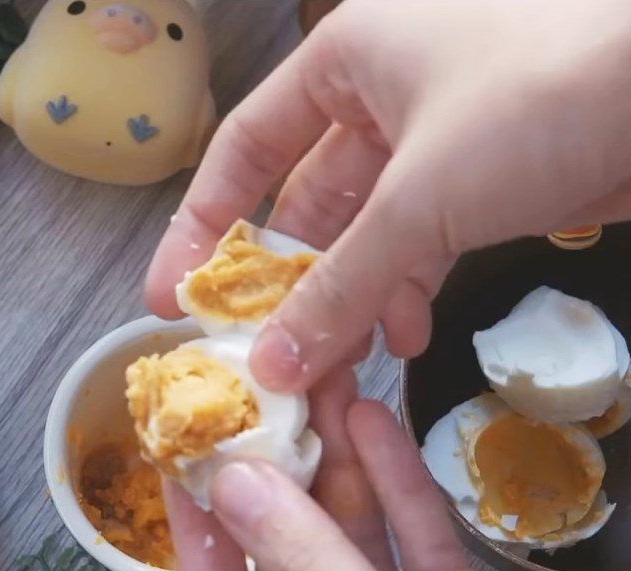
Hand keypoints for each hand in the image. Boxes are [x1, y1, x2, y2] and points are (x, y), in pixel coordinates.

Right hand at [147, 0, 630, 391]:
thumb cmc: (536, 101)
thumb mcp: (419, 200)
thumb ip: (337, 289)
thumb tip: (270, 365)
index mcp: (344, 63)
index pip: (244, 151)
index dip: (203, 227)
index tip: (174, 297)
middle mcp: (380, 97)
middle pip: (306, 207)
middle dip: (288, 288)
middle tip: (261, 358)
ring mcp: (433, 143)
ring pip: (364, 237)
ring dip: (348, 303)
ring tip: (335, 367)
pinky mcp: (481, 183)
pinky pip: (419, 246)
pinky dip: (405, 293)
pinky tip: (405, 337)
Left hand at [165, 380, 630, 570]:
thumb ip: (308, 562)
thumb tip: (231, 484)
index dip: (200, 532)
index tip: (187, 460)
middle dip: (286, 488)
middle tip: (271, 410)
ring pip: (353, 563)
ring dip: (343, 482)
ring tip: (328, 398)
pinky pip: (410, 568)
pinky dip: (398, 504)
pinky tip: (377, 433)